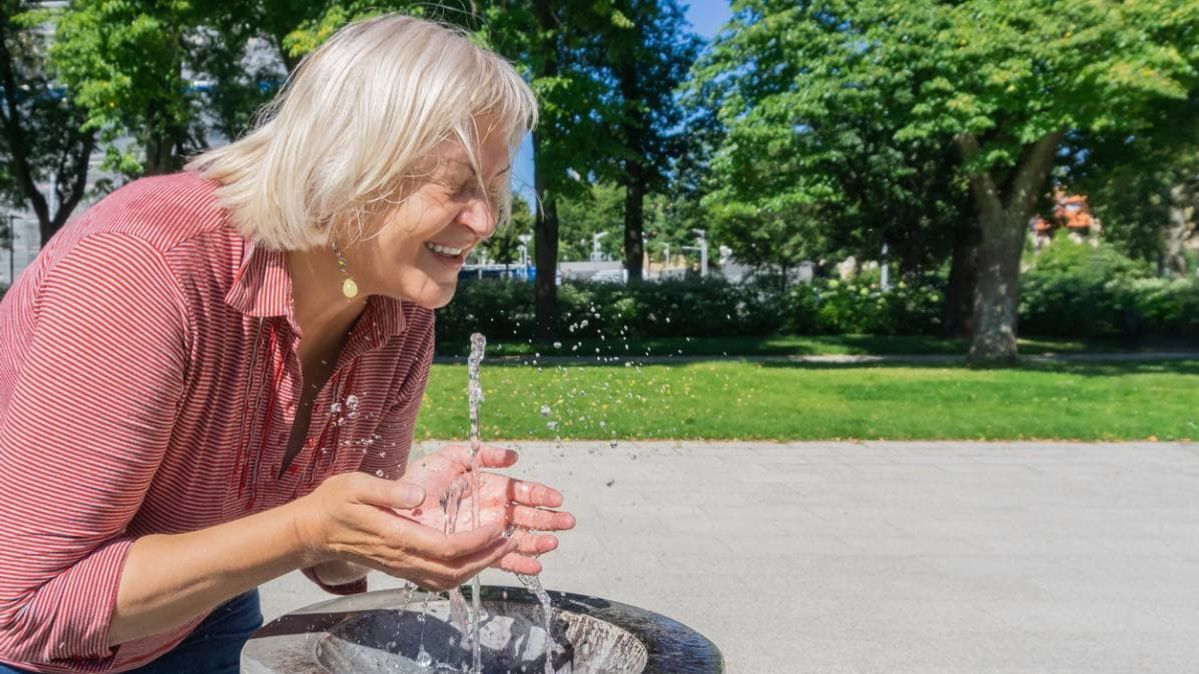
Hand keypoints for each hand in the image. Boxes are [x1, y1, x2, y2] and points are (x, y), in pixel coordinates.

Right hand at [294, 471, 515, 590]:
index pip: (445, 548)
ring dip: (478, 568)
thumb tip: (420, 493)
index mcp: (395, 536)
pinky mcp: (401, 568)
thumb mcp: (356, 485)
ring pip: (447, 579)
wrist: (312, 531)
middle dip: (487, 558)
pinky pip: (437, 579)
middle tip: (512, 540)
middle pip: (453, 570)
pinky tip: (475, 558)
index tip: (497, 526)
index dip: (476, 541)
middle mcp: (401, 557)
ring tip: (500, 548)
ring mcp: (401, 566)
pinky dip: (461, 572)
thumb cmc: (334, 503)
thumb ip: (389, 489)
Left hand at [401, 445, 574, 574]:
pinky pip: (498, 559)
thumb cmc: (422, 479)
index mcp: (490, 487)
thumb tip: (513, 456)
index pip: (521, 491)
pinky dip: (517, 563)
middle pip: (525, 516)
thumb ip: (482, 453)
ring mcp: (483, 531)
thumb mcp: (452, 458)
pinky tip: (533, 566)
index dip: (539, 494)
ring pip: (516, 538)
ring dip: (536, 542)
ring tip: (553, 544)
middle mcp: (490, 510)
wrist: (394, 507)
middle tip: (567, 522)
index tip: (556, 498)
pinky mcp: (472, 550)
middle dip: (547, 519)